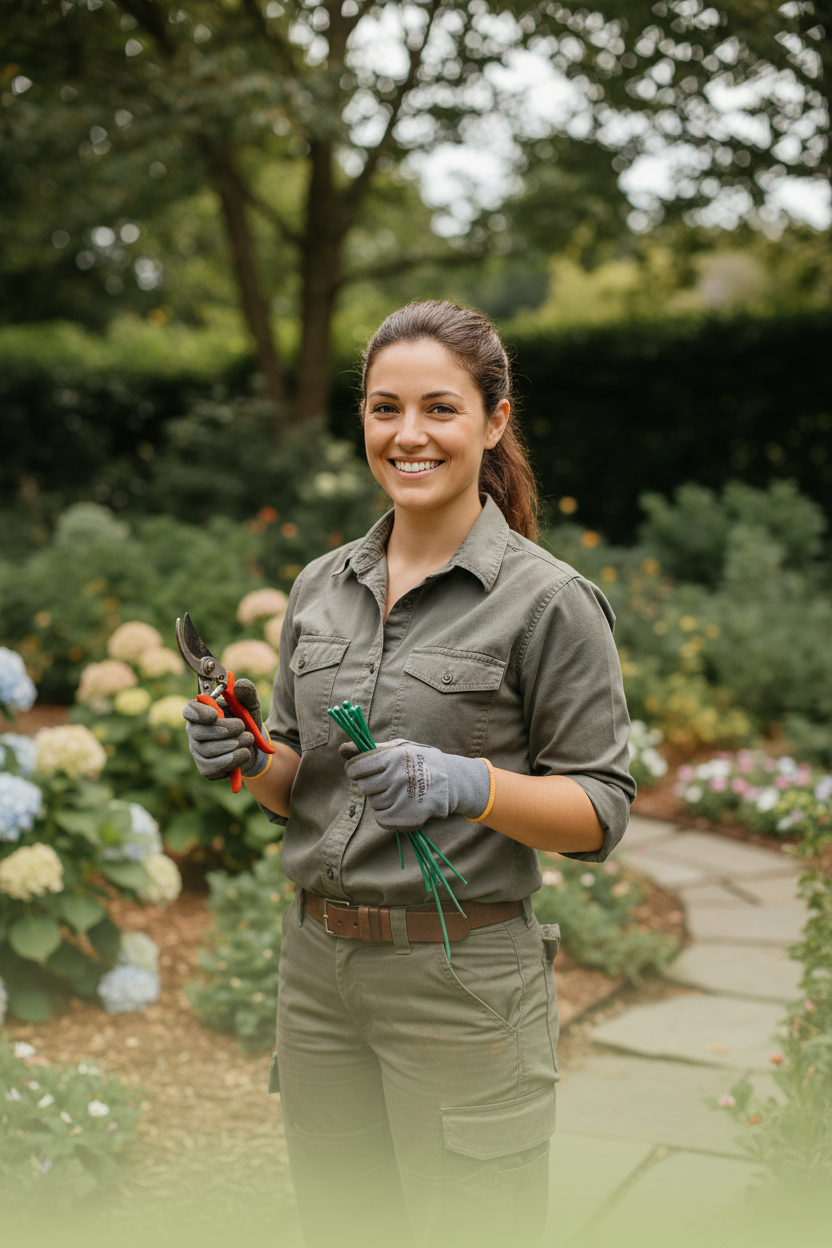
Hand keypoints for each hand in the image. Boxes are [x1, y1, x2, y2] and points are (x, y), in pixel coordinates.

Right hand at [182, 679, 267, 780]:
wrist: (253, 747)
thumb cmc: (246, 722)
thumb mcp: (250, 705)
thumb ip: (246, 692)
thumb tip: (238, 685)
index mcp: (201, 712)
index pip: (189, 710)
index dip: (199, 713)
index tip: (216, 714)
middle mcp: (194, 732)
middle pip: (198, 733)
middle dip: (224, 730)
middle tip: (243, 728)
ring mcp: (198, 751)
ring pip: (207, 750)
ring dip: (233, 744)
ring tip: (249, 738)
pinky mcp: (206, 769)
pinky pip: (213, 767)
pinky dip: (233, 760)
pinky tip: (245, 753)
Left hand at [341, 739, 490, 830]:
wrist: (451, 782)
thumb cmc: (420, 760)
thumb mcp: (399, 748)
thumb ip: (369, 750)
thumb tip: (342, 749)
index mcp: (393, 757)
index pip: (356, 768)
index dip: (355, 770)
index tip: (361, 771)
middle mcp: (396, 777)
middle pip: (364, 787)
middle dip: (372, 784)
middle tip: (388, 780)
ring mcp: (402, 798)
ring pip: (373, 803)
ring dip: (381, 799)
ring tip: (399, 792)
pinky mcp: (406, 817)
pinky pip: (381, 819)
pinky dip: (387, 815)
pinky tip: (400, 805)